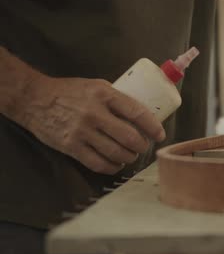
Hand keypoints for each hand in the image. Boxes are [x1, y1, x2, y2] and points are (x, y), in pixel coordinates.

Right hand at [13, 75, 165, 174]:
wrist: (33, 99)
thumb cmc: (68, 91)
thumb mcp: (96, 86)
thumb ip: (116, 99)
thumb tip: (141, 114)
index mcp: (104, 94)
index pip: (137, 112)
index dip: (153, 126)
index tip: (160, 134)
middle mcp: (94, 113)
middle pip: (129, 137)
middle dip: (142, 146)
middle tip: (144, 146)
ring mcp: (82, 131)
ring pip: (116, 153)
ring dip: (129, 157)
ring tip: (131, 155)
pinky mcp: (71, 146)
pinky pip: (98, 163)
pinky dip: (112, 167)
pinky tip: (116, 164)